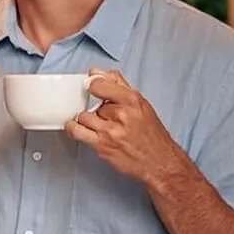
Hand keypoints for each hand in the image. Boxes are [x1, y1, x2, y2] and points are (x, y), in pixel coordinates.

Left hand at [65, 69, 184, 186]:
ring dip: (88, 121)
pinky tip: (80, 129)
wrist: (159, 161)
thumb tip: (95, 72)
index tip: (93, 89)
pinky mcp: (101, 145)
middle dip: (98, 109)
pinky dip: (74, 129)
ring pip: (82, 116)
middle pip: (91, 103)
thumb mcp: (140, 103)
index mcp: (132, 100)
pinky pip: (77, 131)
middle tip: (108, 117)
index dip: (93, 86)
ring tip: (99, 125)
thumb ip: (117, 84)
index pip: (98, 83)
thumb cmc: (150, 133)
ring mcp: (110, 131)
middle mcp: (121, 114)